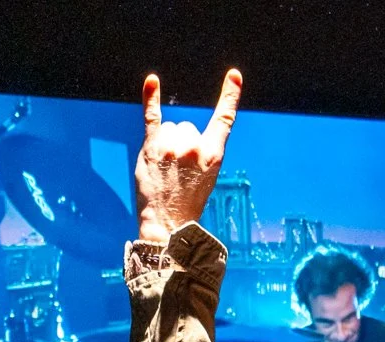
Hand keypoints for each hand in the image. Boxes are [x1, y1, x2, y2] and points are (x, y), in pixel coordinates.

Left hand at [135, 70, 242, 243]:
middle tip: (179, 169)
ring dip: (165, 142)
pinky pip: (151, 116)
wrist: (168, 221)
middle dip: (182, 143)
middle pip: (187, 126)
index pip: (224, 120)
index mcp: (214, 155)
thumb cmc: (188, 201)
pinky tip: (152, 81)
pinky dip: (150, 98)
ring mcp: (172, 146)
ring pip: (169, 128)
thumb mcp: (207, 176)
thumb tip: (183, 131)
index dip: (230, 96)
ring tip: (165, 167)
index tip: (234, 75)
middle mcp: (194, 147)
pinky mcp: (152, 147)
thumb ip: (200, 151)